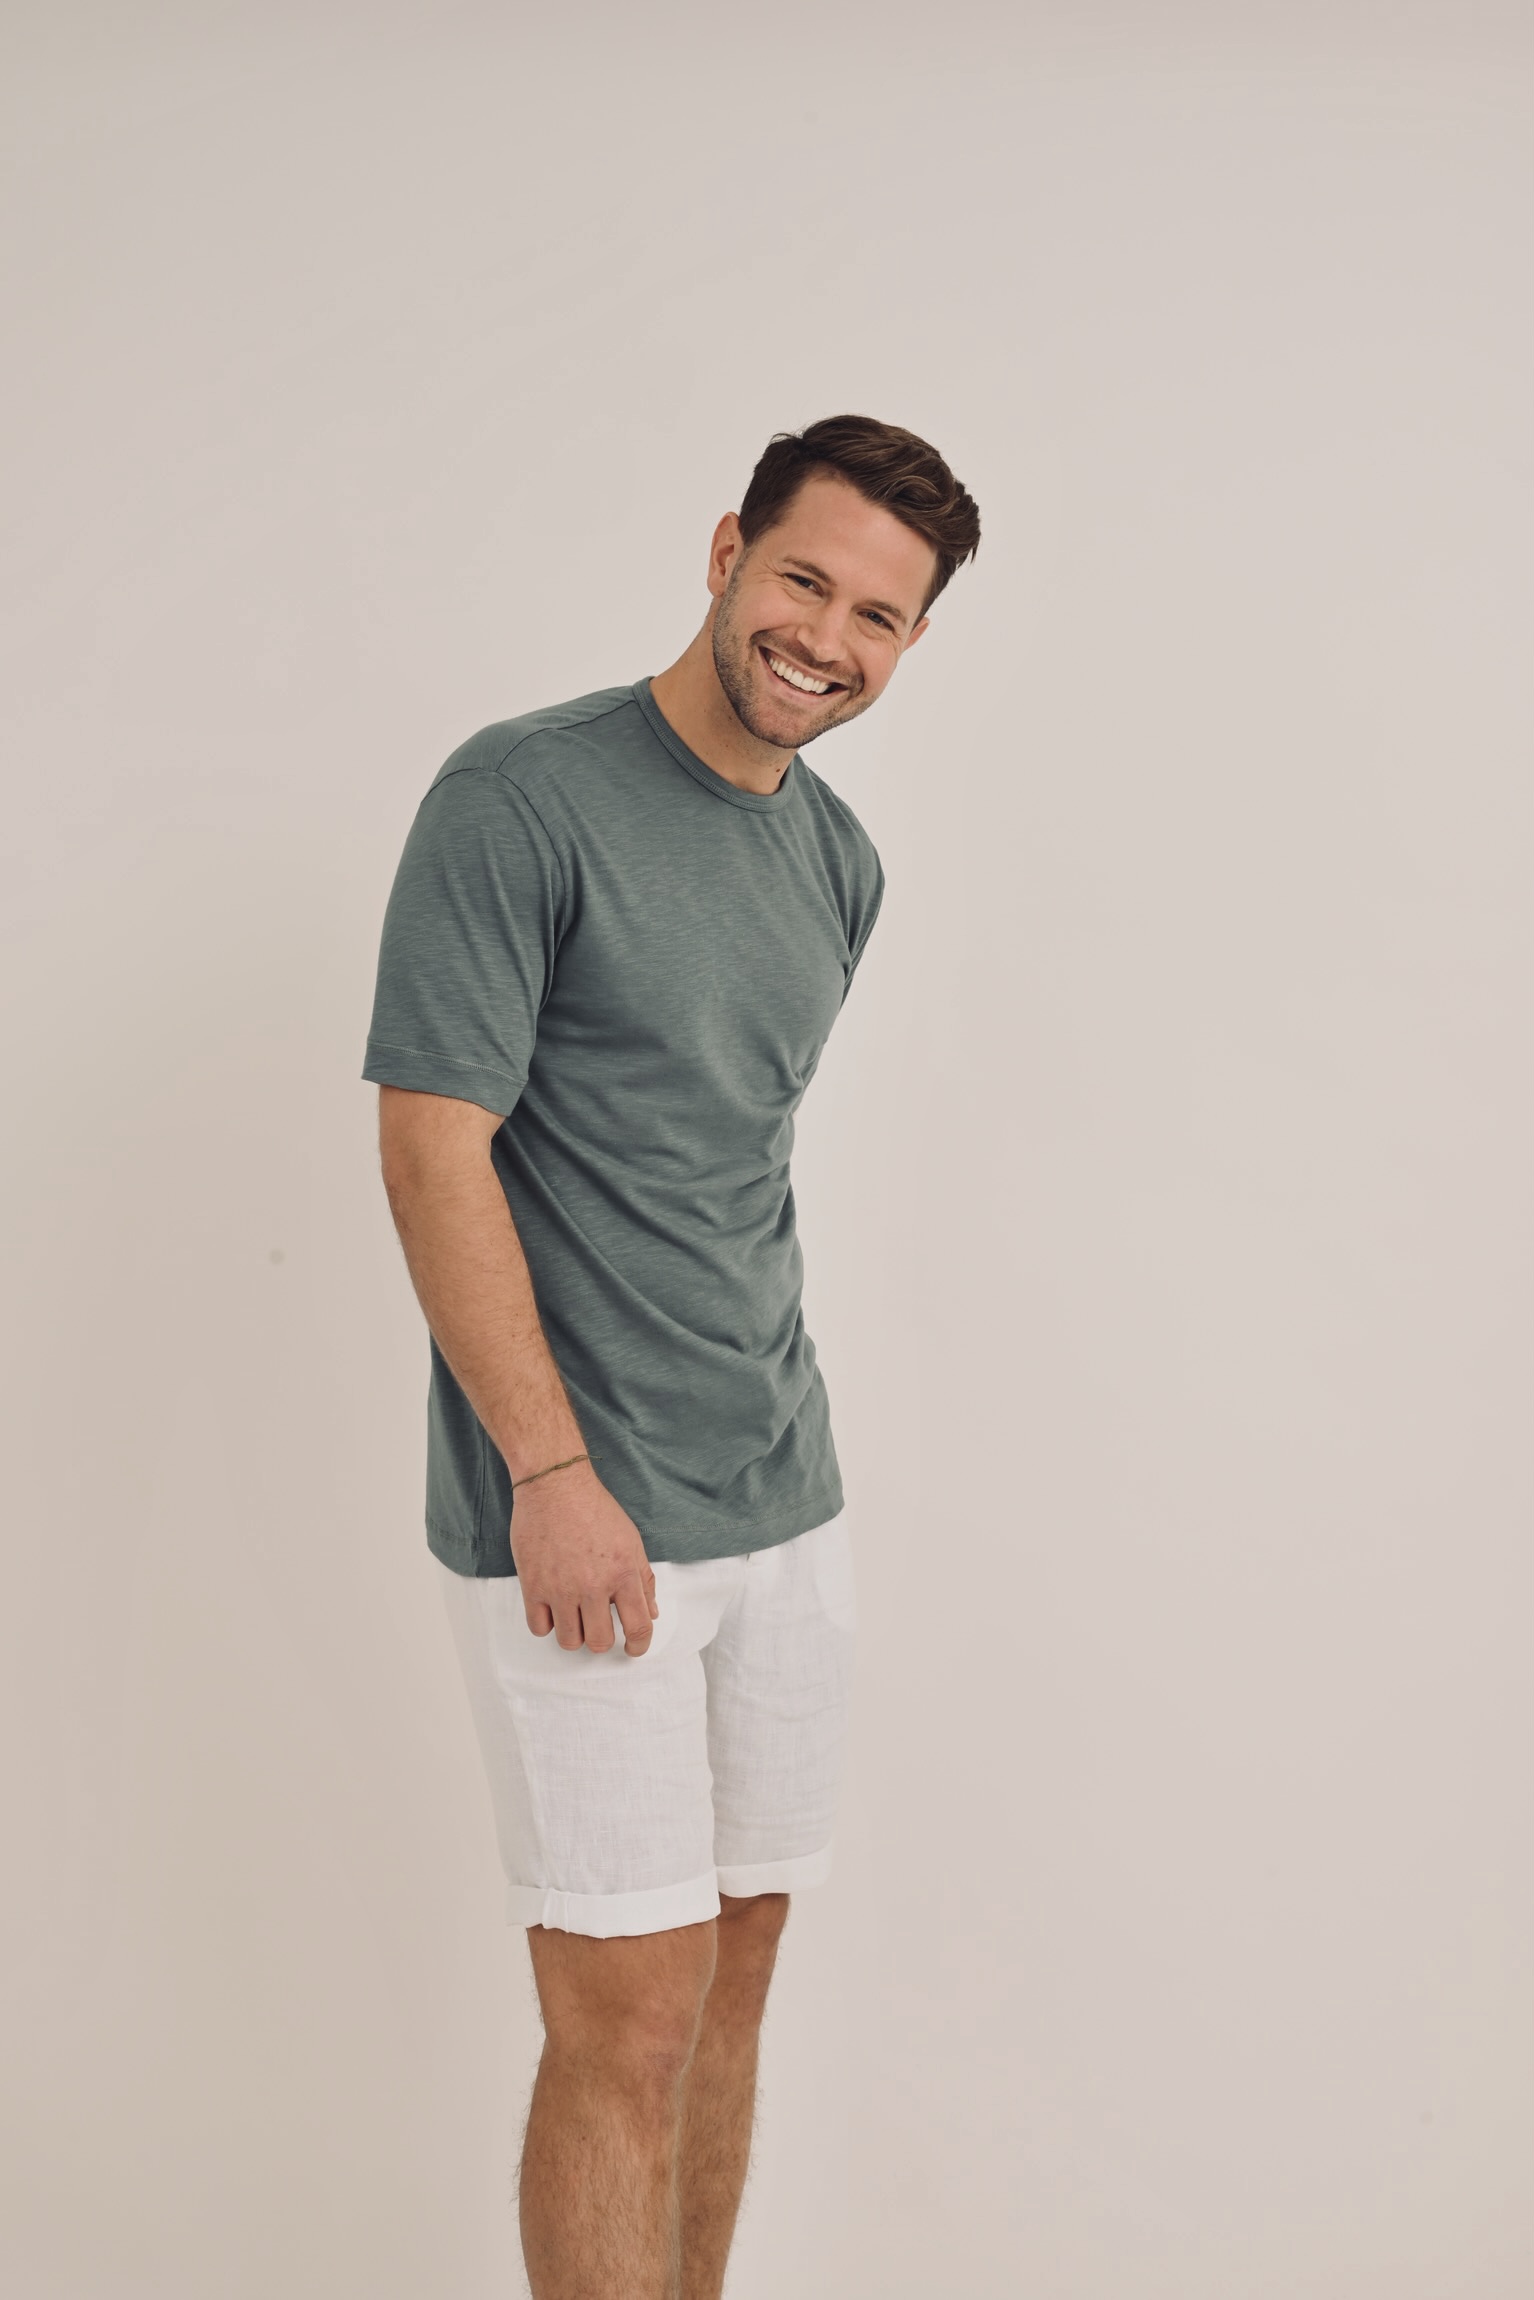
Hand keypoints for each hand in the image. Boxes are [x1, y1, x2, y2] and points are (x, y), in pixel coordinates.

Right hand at [508, 1462, 658, 1655]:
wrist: (554, 1485)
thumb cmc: (594, 1509)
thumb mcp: (631, 1540)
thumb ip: (643, 1579)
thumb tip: (651, 1613)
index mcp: (623, 1573)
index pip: (639, 1627)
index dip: (639, 1646)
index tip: (633, 1649)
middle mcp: (593, 1586)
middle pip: (600, 1641)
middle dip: (603, 1639)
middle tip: (599, 1626)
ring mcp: (561, 1588)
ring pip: (570, 1641)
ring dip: (575, 1634)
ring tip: (575, 1616)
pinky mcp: (533, 1586)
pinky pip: (539, 1628)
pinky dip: (547, 1624)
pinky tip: (553, 1608)